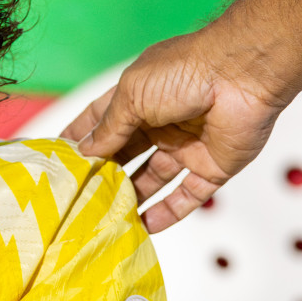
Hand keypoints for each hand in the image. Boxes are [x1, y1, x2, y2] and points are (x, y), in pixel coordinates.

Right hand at [61, 28, 286, 231]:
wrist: (244, 74)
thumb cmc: (183, 72)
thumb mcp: (131, 96)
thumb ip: (109, 128)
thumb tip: (86, 152)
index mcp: (139, 97)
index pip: (101, 121)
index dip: (79, 139)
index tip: (57, 161)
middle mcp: (161, 122)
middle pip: (126, 155)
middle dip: (103, 174)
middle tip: (78, 197)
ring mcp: (187, 145)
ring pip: (154, 179)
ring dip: (132, 197)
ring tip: (105, 218)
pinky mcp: (212, 167)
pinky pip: (188, 196)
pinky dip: (168, 212)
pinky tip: (145, 228)